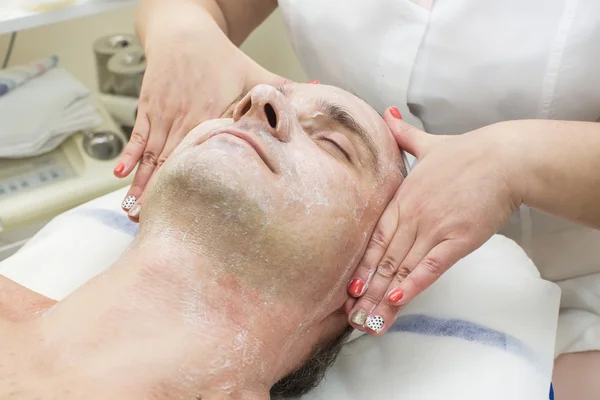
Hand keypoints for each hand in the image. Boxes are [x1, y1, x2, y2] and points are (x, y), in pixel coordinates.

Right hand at [114, 24, 289, 219]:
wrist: (184, 31)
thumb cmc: (221, 56)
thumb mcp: (255, 72)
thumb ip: (282, 89)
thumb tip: (318, 90)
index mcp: (212, 114)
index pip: (205, 156)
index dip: (198, 185)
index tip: (196, 212)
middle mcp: (184, 117)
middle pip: (173, 163)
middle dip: (164, 194)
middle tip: (156, 225)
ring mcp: (163, 113)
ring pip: (152, 155)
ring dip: (143, 184)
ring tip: (134, 211)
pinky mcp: (148, 108)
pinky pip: (137, 137)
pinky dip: (129, 157)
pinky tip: (121, 176)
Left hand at [346, 109, 521, 333]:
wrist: (504, 158)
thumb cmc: (468, 153)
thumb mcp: (429, 143)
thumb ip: (404, 135)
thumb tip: (387, 114)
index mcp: (403, 198)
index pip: (374, 237)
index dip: (361, 264)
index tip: (348, 287)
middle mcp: (413, 215)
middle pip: (384, 259)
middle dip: (367, 289)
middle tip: (352, 314)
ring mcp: (433, 228)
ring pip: (402, 267)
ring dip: (383, 295)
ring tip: (369, 320)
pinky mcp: (457, 240)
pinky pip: (430, 267)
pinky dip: (412, 285)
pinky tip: (395, 301)